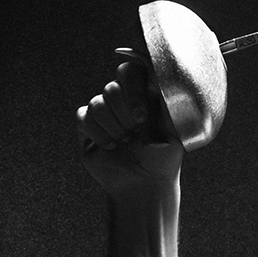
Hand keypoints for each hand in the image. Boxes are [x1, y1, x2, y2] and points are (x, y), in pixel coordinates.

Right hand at [76, 48, 181, 195]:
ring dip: (113, 128)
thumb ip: (166, 102)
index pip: (131, 71)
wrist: (145, 185)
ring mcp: (104, 111)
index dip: (133, 89)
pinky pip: (83, 117)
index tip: (142, 116)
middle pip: (111, 87)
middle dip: (124, 116)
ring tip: (125, 143)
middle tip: (135, 134)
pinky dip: (98, 134)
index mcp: (143, 93)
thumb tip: (154, 77)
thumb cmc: (163, 159)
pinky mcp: (87, 125)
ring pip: (97, 103)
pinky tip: (110, 147)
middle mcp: (122, 99)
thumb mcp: (173, 130)